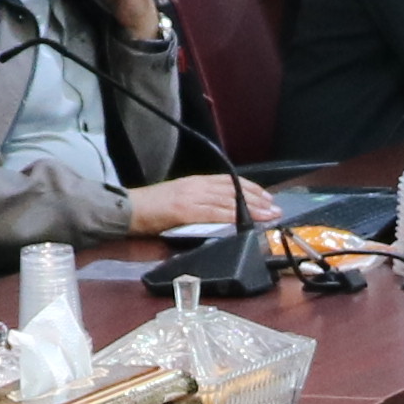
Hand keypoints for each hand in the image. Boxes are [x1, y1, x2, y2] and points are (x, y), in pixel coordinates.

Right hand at [123, 174, 257, 233]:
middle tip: (275, 208)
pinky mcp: (185, 211)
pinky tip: (245, 222)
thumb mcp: (178, 199)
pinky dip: (231, 217)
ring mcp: (191, 198)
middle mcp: (196, 186)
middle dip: (257, 199)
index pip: (228, 182)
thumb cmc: (150, 209)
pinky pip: (213, 214)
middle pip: (233, 190)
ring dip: (251, 209)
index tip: (266, 196)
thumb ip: (198, 203)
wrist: (127, 210)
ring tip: (268, 215)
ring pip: (228, 201)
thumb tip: (219, 213)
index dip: (250, 188)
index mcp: (194, 182)